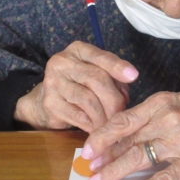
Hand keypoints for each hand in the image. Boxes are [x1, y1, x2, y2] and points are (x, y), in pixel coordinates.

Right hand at [14, 41, 138, 131]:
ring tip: (112, 124)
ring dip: (104, 115)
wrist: (46, 99)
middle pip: (96, 79)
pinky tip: (98, 129)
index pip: (100, 56)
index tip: (133, 76)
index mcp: (77, 50)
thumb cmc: (79, 85)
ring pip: (88, 99)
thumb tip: (125, 97)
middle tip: (122, 114)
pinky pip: (78, 116)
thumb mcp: (97, 75)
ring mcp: (53, 82)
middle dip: (114, 99)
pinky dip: (92, 124)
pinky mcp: (50, 103)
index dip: (117, 66)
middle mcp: (62, 62)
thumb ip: (113, 80)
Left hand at [81, 81, 179, 179]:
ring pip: (139, 157)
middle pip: (125, 140)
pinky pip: (168, 177)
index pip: (123, 120)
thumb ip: (163, 111)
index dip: (101, 136)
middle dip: (103, 157)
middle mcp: (167, 118)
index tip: (88, 148)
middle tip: (88, 171)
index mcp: (163, 101)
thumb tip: (139, 126)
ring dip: (116, 173)